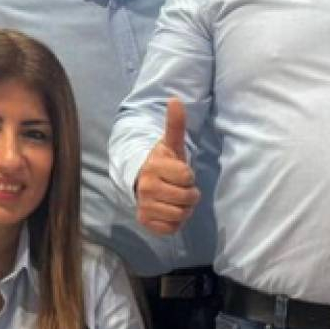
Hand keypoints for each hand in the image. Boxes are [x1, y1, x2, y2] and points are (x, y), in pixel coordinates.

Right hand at [135, 98, 198, 235]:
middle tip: (180, 188)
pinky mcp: (145, 222)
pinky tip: (169, 210)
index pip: (187, 176)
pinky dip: (175, 223)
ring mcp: (144, 206)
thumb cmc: (162, 162)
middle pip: (186, 198)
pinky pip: (171, 229)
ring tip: (176, 199)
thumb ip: (175, 124)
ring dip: (184, 209)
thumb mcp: (170, 144)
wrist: (140, 180)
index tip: (180, 172)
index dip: (188, 175)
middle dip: (189, 194)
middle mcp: (146, 188)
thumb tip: (175, 99)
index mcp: (154, 167)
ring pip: (180, 214)